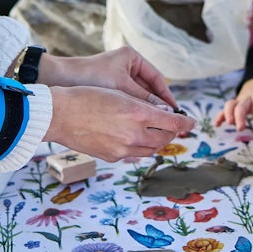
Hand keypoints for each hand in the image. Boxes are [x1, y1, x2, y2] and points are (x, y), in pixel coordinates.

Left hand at [40, 46, 184, 117]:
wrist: (60, 80)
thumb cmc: (91, 77)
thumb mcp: (121, 88)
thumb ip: (144, 100)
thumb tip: (166, 113)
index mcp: (132, 58)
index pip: (157, 79)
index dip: (166, 96)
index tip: (176, 111)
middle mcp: (126, 67)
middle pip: (149, 90)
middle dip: (157, 106)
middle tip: (169, 122)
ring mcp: (117, 79)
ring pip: (138, 99)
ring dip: (145, 112)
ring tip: (154, 127)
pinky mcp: (108, 90)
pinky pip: (127, 103)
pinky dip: (132, 113)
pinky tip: (137, 126)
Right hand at [46, 85, 191, 161]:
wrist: (61, 115)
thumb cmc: (87, 96)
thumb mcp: (120, 94)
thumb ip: (143, 105)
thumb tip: (163, 113)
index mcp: (138, 114)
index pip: (173, 122)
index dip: (185, 122)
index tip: (191, 122)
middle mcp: (134, 134)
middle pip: (165, 138)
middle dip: (172, 131)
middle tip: (172, 124)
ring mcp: (123, 149)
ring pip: (151, 149)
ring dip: (158, 140)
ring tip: (155, 131)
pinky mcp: (113, 157)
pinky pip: (135, 154)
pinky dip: (140, 146)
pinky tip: (135, 137)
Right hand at [213, 77, 252, 133]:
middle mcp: (246, 98)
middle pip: (240, 105)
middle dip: (239, 116)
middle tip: (240, 128)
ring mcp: (238, 101)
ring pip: (230, 105)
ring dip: (228, 114)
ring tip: (229, 124)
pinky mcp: (234, 105)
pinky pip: (224, 109)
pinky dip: (219, 116)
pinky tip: (216, 125)